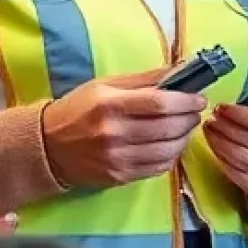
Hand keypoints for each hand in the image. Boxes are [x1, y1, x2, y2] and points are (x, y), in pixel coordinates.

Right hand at [42, 70, 205, 189]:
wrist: (47, 147)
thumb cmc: (79, 110)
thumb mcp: (106, 85)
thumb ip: (145, 80)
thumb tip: (181, 70)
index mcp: (110, 105)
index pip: (160, 103)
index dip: (186, 101)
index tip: (199, 98)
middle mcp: (114, 133)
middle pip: (168, 127)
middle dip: (190, 119)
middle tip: (195, 112)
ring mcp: (117, 158)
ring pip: (168, 150)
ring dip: (185, 138)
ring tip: (185, 128)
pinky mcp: (120, 176)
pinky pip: (158, 168)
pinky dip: (172, 156)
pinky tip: (170, 145)